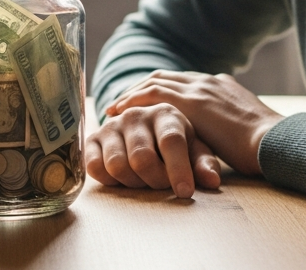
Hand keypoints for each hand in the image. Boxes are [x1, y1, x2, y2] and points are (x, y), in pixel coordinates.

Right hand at [86, 103, 221, 198]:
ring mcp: (111, 125)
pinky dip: (110, 180)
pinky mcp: (92, 138)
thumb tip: (212, 182)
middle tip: (162, 185)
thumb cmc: (174, 144)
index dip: (178, 170)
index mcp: (165, 112)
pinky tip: (123, 178)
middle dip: (155, 180)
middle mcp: (136, 115)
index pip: (171, 142)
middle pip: (142, 158)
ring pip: (117, 165)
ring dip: (133, 183)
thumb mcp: (194, 150)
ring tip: (144, 180)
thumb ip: (203, 164)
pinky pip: (95, 167)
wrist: (142, 131)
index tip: (185, 192)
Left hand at [104, 71, 283, 176]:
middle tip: (122, 102)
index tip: (145, 101)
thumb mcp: (243, 129)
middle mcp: (208, 80)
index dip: (160, 90)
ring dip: (132, 93)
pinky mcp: (193, 101)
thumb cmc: (264, 145)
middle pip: (165, 77)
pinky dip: (134, 100)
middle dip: (141, 88)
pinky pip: (153, 94)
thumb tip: (218, 138)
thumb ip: (226, 126)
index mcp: (221, 84)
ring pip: (155, 81)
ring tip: (115, 107)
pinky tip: (120, 111)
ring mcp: (201, 88)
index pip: (182, 82)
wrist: (275, 141)